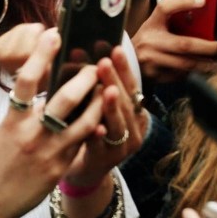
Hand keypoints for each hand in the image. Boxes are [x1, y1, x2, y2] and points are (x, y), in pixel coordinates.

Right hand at [0, 28, 107, 217]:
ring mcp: (47, 152)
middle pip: (64, 98)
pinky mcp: (59, 169)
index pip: (26, 79)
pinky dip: (94, 127)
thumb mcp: (6, 130)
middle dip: (85, 79)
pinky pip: (83, 143)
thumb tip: (47, 86)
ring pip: (83, 122)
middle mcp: (30, 133)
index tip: (53, 35)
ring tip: (107, 87)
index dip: (41, 54)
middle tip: (96, 65)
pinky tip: (103, 117)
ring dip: (98, 101)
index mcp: (12, 119)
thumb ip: (26, 110)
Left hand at [63, 45, 146, 187]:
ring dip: (112, 107)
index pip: (132, 86)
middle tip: (104, 62)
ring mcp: (121, 147)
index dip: (124, 68)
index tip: (115, 49)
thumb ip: (98, 86)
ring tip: (107, 90)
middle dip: (115, 81)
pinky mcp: (105, 160)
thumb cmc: (93, 130)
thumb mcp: (100, 107)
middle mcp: (133, 128)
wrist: (87, 168)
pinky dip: (99, 137)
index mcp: (135, 112)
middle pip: (126, 102)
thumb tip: (82, 51)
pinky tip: (96, 127)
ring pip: (118, 124)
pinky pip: (101, 147)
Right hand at [132, 0, 216, 82]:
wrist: (126, 62)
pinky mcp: (154, 75)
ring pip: (185, 64)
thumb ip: (173, 22)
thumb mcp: (155, 27)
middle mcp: (150, 41)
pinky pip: (180, 75)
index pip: (165, 7)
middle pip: (184, 45)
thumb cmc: (148, 41)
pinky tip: (198, 70)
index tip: (202, 1)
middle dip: (207, 48)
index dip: (184, 2)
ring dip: (205, 64)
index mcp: (151, 24)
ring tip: (215, 63)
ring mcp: (151, 60)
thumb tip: (204, 20)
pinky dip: (192, 73)